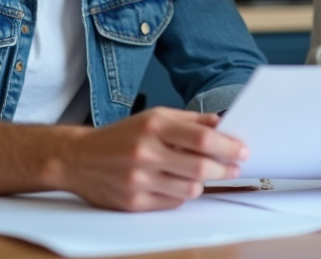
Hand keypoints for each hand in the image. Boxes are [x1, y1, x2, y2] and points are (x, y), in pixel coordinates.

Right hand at [58, 107, 247, 210]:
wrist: (78, 158)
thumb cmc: (120, 136)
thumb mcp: (153, 117)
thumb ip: (189, 120)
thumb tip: (222, 123)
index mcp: (152, 126)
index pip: (202, 138)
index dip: (228, 145)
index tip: (242, 149)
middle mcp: (145, 152)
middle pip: (200, 167)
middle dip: (224, 168)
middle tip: (234, 166)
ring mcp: (139, 180)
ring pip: (190, 189)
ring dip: (203, 182)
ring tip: (201, 174)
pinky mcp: (134, 203)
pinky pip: (173, 203)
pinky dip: (182, 193)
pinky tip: (176, 183)